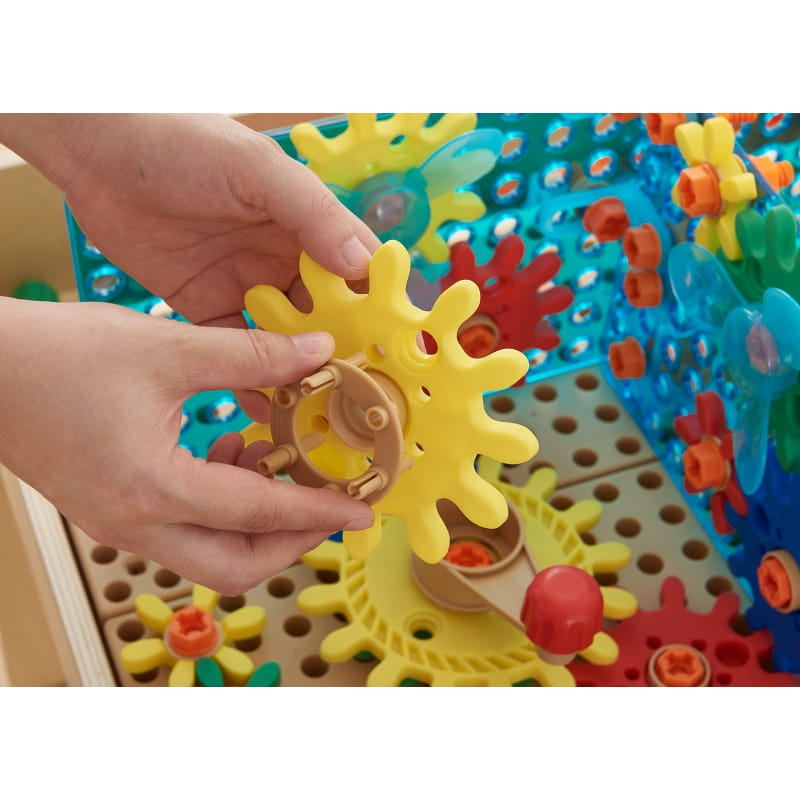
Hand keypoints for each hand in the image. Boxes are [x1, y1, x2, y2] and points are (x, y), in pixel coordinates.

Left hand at [0, 113, 379, 420]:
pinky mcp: (205, 304)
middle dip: (341, 347)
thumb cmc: (182, 140)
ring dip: (299, 366)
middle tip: (356, 391)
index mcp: (305, 221)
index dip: (378, 304)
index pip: (357, 266)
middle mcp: (282, 256)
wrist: (97, 150)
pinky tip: (267, 403)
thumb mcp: (255, 169)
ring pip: (285, 335)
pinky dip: (251, 376)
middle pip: (325, 311)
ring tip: (317, 405)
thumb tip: (362, 265)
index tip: (393, 345)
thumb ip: (311, 213)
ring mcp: (244, 283)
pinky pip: (235, 348)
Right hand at [0, 298, 374, 593]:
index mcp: (154, 488)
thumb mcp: (167, 347)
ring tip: (279, 463)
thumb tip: (317, 354)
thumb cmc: (57, 357)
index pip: (259, 516)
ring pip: (209, 553)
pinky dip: (220, 505)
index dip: (318, 512)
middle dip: (291, 541)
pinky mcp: (111, 508)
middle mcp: (135, 523)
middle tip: (327, 502)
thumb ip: (251, 356)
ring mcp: (119, 523)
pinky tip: (230, 447)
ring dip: (255, 521)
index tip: (361, 511)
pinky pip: (181, 529)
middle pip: (236, 565)